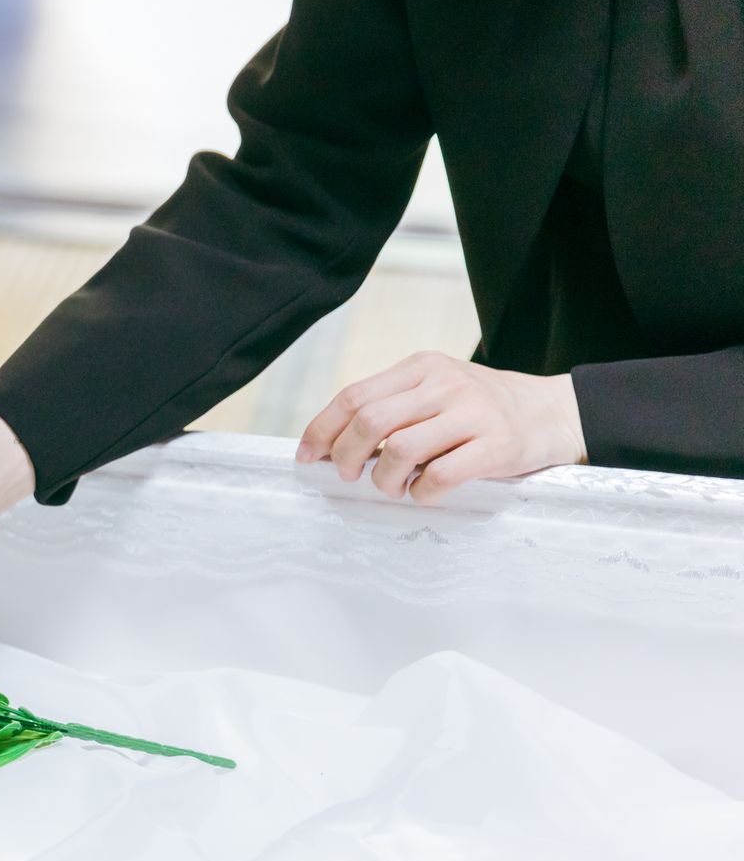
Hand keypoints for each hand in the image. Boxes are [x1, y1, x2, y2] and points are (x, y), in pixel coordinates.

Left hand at [296, 352, 586, 503]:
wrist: (553, 412)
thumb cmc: (480, 409)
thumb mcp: (436, 391)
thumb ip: (391, 407)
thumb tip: (329, 445)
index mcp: (421, 367)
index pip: (354, 396)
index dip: (322, 430)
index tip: (307, 456)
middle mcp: (445, 384)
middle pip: (370, 422)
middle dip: (346, 457)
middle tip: (349, 476)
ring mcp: (473, 413)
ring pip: (401, 450)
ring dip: (384, 480)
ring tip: (393, 487)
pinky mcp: (496, 446)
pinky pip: (440, 475)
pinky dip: (422, 492)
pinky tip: (425, 492)